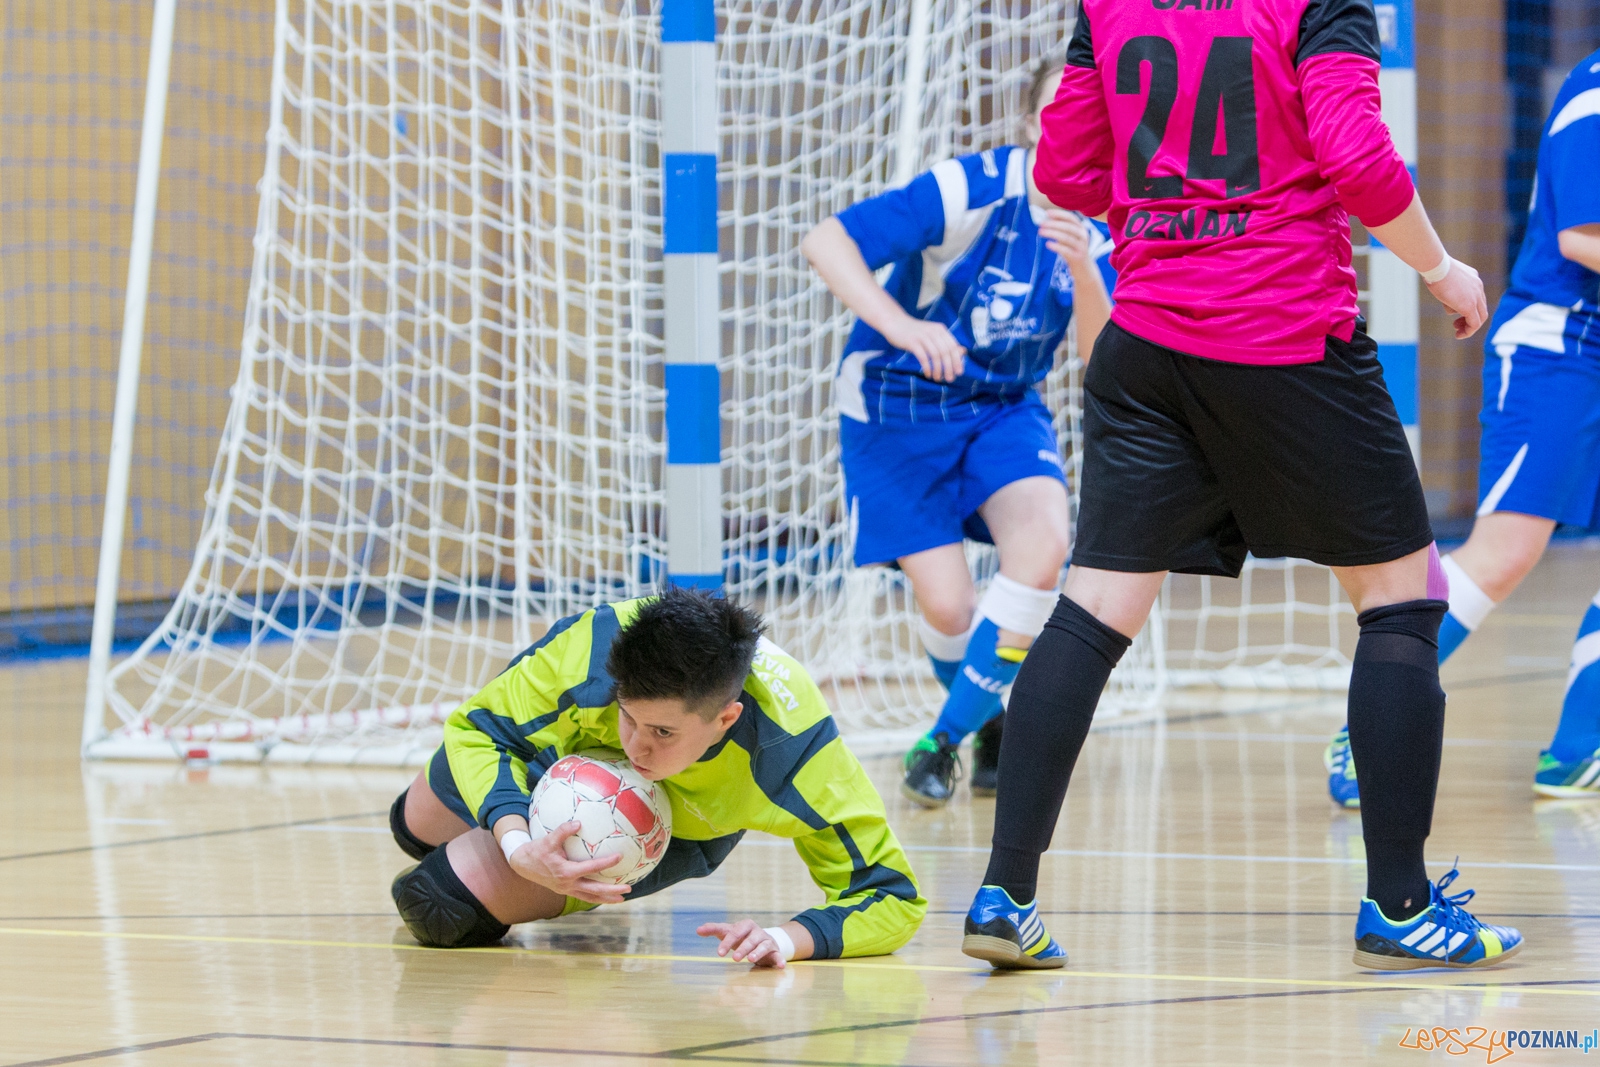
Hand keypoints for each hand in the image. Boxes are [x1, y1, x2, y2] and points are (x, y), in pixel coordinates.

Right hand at [505, 820, 631, 905]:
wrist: (521, 865)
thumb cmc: (536, 851)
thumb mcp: (548, 839)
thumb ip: (563, 830)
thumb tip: (578, 823)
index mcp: (566, 872)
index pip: (591, 868)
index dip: (606, 863)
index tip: (619, 857)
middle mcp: (567, 884)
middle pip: (594, 890)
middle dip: (611, 891)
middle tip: (628, 889)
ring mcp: (566, 889)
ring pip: (590, 897)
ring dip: (606, 898)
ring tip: (621, 899)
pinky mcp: (564, 890)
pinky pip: (583, 896)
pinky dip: (595, 896)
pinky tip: (605, 895)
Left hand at [696, 919, 786, 968]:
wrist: (763, 939)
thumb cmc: (742, 936)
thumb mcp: (728, 931)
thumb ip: (714, 929)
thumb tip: (697, 930)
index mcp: (745, 926)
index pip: (735, 932)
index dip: (727, 942)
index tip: (719, 954)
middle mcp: (757, 932)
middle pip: (750, 939)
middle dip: (743, 948)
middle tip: (734, 959)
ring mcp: (767, 941)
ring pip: (764, 945)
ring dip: (758, 952)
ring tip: (751, 960)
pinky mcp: (775, 951)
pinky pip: (778, 955)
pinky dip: (780, 960)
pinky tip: (780, 966)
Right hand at [881, 315, 964, 382]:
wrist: (895, 323)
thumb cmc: (915, 332)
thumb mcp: (932, 334)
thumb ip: (946, 342)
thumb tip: (963, 352)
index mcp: (940, 329)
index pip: (953, 346)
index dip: (957, 360)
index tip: (959, 373)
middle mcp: (933, 331)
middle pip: (946, 352)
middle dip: (949, 367)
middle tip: (949, 379)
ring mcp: (922, 336)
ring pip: (936, 355)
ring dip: (938, 369)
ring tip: (938, 378)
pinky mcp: (912, 342)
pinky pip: (923, 357)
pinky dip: (927, 367)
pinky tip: (928, 374)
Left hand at [1039, 209, 1092, 272]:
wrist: (1084, 269)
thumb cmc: (1073, 250)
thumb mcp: (1069, 237)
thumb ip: (1061, 228)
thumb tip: (1047, 218)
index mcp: (1081, 228)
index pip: (1071, 218)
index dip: (1059, 214)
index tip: (1047, 213)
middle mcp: (1083, 236)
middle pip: (1068, 227)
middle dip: (1054, 224)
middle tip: (1041, 224)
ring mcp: (1081, 247)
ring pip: (1066, 238)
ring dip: (1052, 233)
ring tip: (1040, 232)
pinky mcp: (1077, 257)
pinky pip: (1066, 250)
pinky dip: (1056, 246)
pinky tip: (1048, 244)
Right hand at [1426, 257, 1487, 339]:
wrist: (1436, 265)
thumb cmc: (1434, 267)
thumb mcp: (1444, 276)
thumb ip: (1448, 286)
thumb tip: (1446, 299)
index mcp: (1473, 278)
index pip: (1477, 297)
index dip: (1469, 308)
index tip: (1457, 314)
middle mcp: (1478, 287)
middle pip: (1481, 308)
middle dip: (1470, 319)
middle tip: (1458, 325)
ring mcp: (1476, 296)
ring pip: (1480, 317)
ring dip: (1469, 327)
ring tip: (1458, 331)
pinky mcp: (1469, 306)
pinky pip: (1474, 323)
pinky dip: (1468, 331)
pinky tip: (1459, 335)